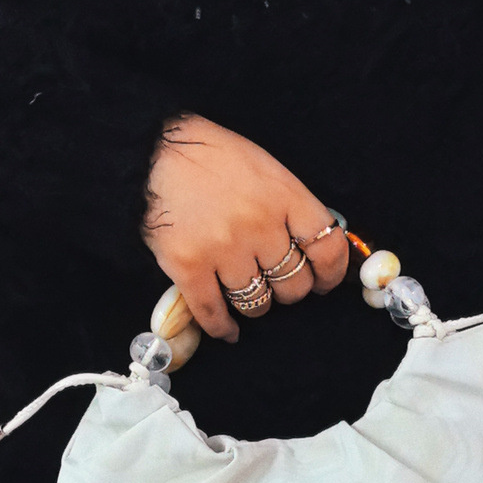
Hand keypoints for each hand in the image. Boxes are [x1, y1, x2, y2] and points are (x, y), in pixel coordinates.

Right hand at [142, 114, 350, 342]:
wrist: (151, 152)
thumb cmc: (209, 156)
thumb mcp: (264, 168)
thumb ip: (288, 206)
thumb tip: (309, 246)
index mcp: (284, 195)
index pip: (327, 247)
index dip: (331, 273)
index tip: (325, 282)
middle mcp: (260, 225)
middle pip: (294, 283)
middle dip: (289, 290)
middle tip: (278, 284)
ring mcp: (224, 249)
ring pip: (257, 302)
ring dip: (256, 304)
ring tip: (248, 296)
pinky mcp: (189, 267)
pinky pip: (213, 313)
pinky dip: (222, 327)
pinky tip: (227, 330)